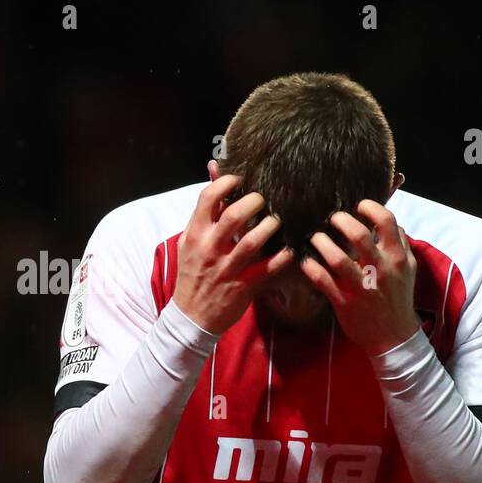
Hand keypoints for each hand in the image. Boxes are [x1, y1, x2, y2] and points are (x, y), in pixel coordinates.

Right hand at [173, 168, 294, 334]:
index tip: (241, 180)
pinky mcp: (243, 286)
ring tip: (276, 221)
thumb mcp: (191, 239)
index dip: (227, 182)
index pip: (208, 197)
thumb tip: (214, 167)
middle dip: (255, 202)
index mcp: (195, 234)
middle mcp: (210, 249)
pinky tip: (290, 249)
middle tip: (264, 201)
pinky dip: (282, 257)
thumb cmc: (193, 272)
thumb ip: (206, 208)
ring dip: (270, 227)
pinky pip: (268, 268)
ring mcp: (227, 268)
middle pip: (234, 215)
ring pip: (253, 241)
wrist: (191, 316)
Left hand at [299, 199, 421, 356]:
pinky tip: (305, 261)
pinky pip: (323, 281)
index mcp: (397, 257)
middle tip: (331, 218)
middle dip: (340, 220)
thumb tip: (391, 223)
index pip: (387, 221)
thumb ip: (401, 244)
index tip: (358, 205)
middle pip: (359, 235)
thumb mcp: (408, 269)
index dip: (370, 207)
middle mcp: (380, 269)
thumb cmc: (398, 298)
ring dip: (321, 243)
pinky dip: (311, 268)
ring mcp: (362, 286)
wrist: (394, 336)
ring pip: (337, 258)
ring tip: (315, 237)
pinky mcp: (345, 302)